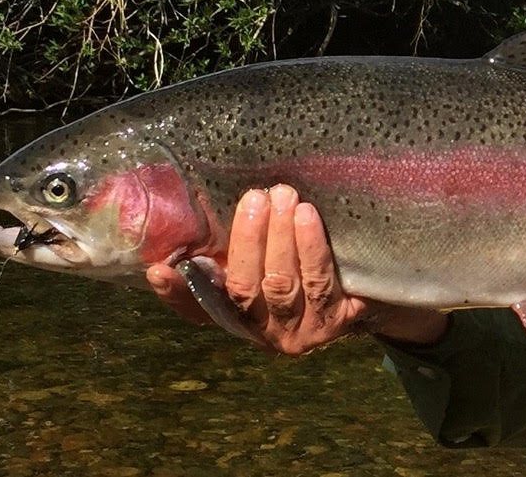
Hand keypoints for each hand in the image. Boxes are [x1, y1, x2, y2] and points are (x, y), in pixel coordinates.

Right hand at [147, 184, 448, 354]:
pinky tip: (307, 216)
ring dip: (280, 238)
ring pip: (281, 284)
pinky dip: (312, 246)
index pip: (197, 308)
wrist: (365, 288)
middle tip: (255, 197)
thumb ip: (227, 244)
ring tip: (282, 195)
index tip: (160, 268)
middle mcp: (263, 331)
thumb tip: (193, 207)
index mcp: (236, 316)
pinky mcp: (336, 320)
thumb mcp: (262, 257)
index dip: (178, 292)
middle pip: (243, 289)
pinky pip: (322, 281)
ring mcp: (300, 330)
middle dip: (247, 240)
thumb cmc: (299, 262)